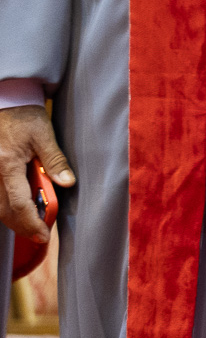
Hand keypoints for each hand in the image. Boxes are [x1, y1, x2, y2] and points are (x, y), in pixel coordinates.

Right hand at [0, 104, 72, 243]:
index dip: (31, 222)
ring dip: (15, 220)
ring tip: (34, 225)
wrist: (6, 102)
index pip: (18, 203)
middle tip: (41, 235)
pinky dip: (8, 208)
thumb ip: (55, 160)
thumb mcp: (44, 135)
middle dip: (23, 226)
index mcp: (7, 165)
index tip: (42, 235)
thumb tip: (67, 183)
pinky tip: (22, 210)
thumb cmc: (25, 116)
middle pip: (5, 211)